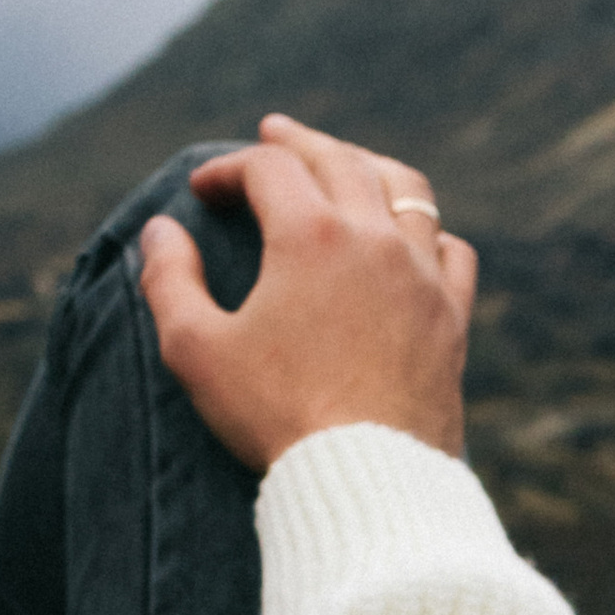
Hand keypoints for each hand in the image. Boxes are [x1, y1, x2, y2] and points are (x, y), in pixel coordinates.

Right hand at [136, 114, 476, 473]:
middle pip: (340, 160)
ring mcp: (424, 276)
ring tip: (347, 165)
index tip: (202, 190)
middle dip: (299, 142)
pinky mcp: (454, 319)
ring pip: (406, 190)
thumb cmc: (276, 418)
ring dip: (369, 167)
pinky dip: (428, 230)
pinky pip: (452, 250)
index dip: (228, 168)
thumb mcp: (195, 350)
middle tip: (275, 132)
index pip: (268, 169)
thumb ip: (170, 280)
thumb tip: (161, 231)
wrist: (370, 482)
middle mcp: (376, 239)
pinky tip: (413, 238)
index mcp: (311, 235)